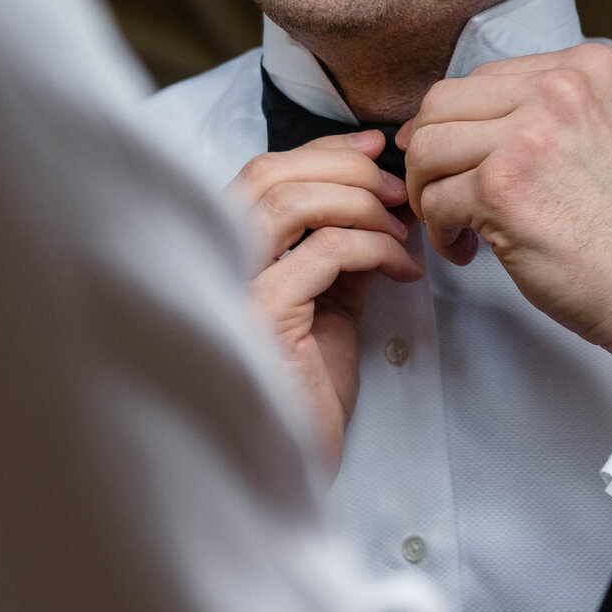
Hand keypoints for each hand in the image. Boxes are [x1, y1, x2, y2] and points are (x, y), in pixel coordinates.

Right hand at [224, 131, 423, 469]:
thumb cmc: (306, 389)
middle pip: (268, 175)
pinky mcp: (261, 319)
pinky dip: (375, 247)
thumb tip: (377, 195)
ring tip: (400, 228)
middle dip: (342, 167)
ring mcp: (228, 290)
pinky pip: (324, 252)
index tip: (374, 145)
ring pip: (289, 202)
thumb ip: (337, 246)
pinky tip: (403, 269)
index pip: (261, 173)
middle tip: (396, 187)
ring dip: (359, 203)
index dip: (321, 150)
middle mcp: (208, 265)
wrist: (293, 465)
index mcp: (219, 254)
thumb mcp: (326, 301)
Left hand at [397, 44, 611, 406]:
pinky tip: (470, 249)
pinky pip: (435, 199)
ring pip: (428, 148)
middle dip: (432, 153)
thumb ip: (552, 111)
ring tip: (458, 224)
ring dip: (431, 192)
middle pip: (444, 102)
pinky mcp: (502, 188)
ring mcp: (529, 136)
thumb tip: (468, 113)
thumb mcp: (609, 133)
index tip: (455, 156)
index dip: (460, 123)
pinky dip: (439, 232)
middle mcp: (560, 90)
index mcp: (589, 68)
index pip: (486, 77)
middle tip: (444, 192)